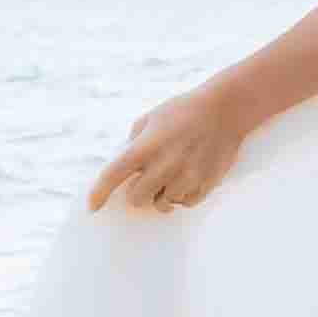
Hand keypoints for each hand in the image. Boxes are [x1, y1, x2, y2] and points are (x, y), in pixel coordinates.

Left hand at [88, 83, 250, 215]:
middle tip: (147, 180)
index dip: (99, 193)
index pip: (113, 175)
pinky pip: (185, 204)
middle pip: (137, 198)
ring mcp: (186, 177)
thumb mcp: (151, 118)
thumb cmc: (184, 111)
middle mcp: (164, 165)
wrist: (225, 110)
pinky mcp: (205, 185)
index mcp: (146, 146)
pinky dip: (183, 196)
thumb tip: (125, 167)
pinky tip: (188, 178)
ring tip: (173, 176)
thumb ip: (134, 142)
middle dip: (138, 192)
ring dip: (163, 195)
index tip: (92, 206)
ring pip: (163, 204)